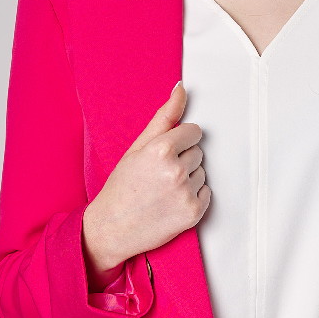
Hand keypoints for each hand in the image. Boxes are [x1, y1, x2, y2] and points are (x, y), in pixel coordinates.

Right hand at [82, 82, 210, 279]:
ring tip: (163, 189)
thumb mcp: (137, 148)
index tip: (166, 152)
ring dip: (188, 178)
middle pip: (198, 152)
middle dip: (183, 160)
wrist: (112, 228)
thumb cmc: (121, 187)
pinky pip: (206, 194)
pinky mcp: (193, 213)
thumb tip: (181, 89)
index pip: (194, 131)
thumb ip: (163, 117)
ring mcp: (186, 193)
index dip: (180, 141)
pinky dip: (193, 197)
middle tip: (159, 174)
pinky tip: (172, 202)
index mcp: (161, 149)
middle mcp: (176, 171)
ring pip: (203, 173)